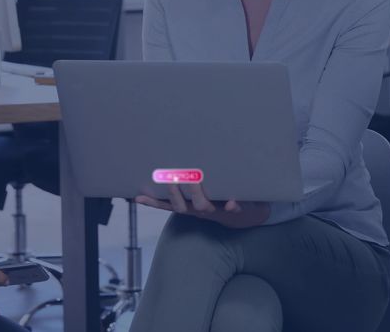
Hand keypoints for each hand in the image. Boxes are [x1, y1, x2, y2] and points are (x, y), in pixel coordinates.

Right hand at [135, 183, 270, 228]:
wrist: (248, 215)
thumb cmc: (220, 200)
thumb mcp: (201, 196)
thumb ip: (187, 185)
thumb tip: (168, 174)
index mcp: (191, 206)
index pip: (168, 205)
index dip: (154, 202)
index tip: (140, 195)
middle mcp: (201, 210)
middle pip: (183, 207)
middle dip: (175, 194)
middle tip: (170, 179)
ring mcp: (217, 210)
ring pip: (204, 206)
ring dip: (197, 194)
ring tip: (194, 180)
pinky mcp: (236, 208)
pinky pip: (233, 208)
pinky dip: (231, 206)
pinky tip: (230, 202)